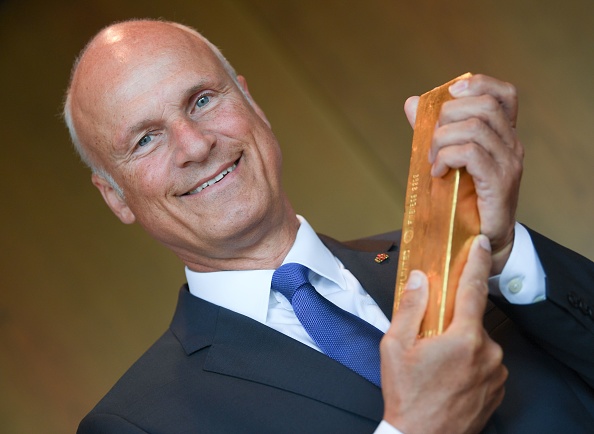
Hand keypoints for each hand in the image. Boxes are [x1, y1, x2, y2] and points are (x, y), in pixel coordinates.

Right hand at [381, 235, 506, 433]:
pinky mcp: (498, 388)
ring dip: (461, 342)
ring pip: (478, 341)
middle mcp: (487, 352)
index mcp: (464, 338)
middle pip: (471, 319)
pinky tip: (449, 375)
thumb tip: (420, 279)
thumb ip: (410, 307)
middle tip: (430, 339)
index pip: (474, 289)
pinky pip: (485, 361)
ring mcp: (496, 372)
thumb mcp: (396, 346)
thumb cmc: (407, 395)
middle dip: (452, 320)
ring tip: (437, 364)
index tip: (482, 244)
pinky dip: (470, 360)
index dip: (477, 262)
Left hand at [404, 75, 523, 273]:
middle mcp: (511, 145)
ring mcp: (508, 163)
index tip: (451, 92)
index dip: (478, 84)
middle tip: (431, 139)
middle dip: (448, 114)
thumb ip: (433, 130)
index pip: (504, 94)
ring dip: (442, 139)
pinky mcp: (498, 183)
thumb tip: (412, 103)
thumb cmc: (465, 199)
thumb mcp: (449, 158)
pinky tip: (437, 172)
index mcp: (503, 135)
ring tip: (432, 160)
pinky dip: (447, 157)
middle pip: (484, 105)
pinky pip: (470, 154)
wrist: (483, 239)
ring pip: (474, 128)